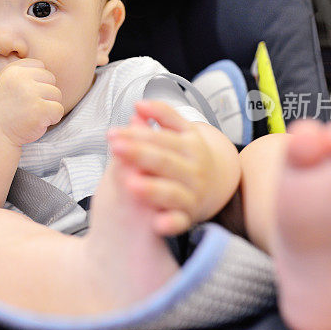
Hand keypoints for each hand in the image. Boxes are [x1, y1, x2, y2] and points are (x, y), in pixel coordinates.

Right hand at [0, 58, 63, 146]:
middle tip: (29, 106)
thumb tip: (50, 66)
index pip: (41, 66)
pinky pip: (59, 109)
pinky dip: (53, 118)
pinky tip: (38, 122)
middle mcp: (20, 78)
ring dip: (49, 106)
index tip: (24, 95)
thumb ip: (26, 72)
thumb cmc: (8, 109)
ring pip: (57, 94)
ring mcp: (29, 94)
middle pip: (51, 79)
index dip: (38, 82)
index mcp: (12, 70)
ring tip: (32, 114)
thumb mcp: (10, 83)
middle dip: (45, 94)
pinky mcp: (39, 109)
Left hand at [107, 100, 212, 235]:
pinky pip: (179, 222)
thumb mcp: (181, 131)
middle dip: (139, 154)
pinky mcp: (188, 216)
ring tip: (130, 184)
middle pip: (164, 161)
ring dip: (152, 188)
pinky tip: (157, 224)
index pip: (160, 138)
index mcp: (190, 145)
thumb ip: (162, 115)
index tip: (113, 134)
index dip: (136, 135)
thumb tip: (139, 105)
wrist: (218, 185)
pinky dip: (170, 223)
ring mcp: (193, 194)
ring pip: (172, 192)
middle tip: (115, 148)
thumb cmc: (188, 155)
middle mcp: (194, 170)